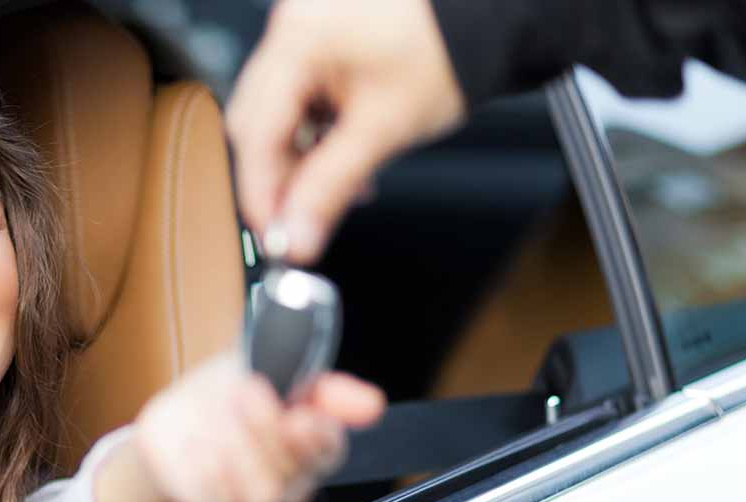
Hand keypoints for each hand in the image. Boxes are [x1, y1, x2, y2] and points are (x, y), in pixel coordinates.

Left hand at [95, 353, 384, 501]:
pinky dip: (204, 459)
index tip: (299, 414)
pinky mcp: (213, 501)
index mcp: (311, 441)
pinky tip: (197, 437)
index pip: (330, 450)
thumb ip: (321, 386)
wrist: (176, 416)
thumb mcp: (272, 367)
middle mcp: (288, 475)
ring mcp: (250, 494)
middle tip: (246, 391)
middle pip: (294, 471)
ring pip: (263, 491)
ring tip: (218, 414)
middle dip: (267, 429)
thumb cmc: (230, 391)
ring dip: (238, 446)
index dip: (318, 437)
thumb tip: (372, 404)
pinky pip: (216, 492)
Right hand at [225, 0, 465, 262]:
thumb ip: (330, 188)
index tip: (274, 235)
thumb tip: (296, 236)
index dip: (261, 192)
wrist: (488, 22)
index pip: (256, 132)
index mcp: (299, 39)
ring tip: (337, 188)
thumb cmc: (447, 51)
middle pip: (258, 124)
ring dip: (299, 160)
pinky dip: (314, 134)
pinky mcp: (319, 43)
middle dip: (278, 178)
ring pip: (277, 116)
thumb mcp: (383, 129)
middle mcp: (292, 29)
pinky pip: (299, 98)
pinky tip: (339, 157)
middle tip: (298, 223)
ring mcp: (304, 34)